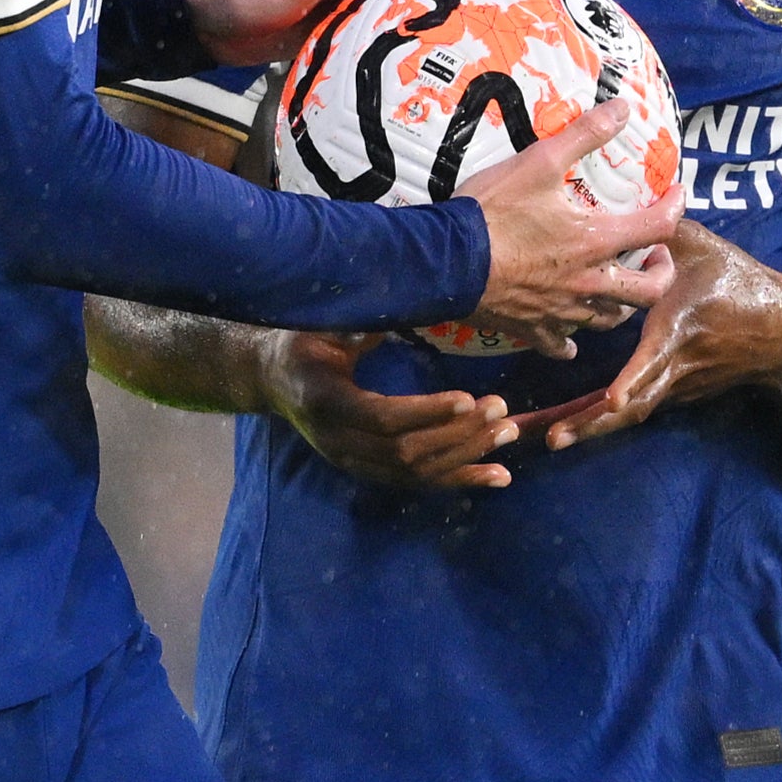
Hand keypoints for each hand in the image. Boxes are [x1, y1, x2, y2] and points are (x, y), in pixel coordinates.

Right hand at [255, 327, 524, 490]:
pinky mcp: (369, 471)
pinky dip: (461, 478)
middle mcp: (339, 441)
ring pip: (417, 471)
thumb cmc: (302, 341)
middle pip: (406, 451)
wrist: (272, 378)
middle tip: (502, 409)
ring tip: (509, 432)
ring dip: (467, 455)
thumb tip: (407, 299)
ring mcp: (354, 462)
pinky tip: (499, 476)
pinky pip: (419, 482)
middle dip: (458, 433)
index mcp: (326, 401)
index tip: (469, 398)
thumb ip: (361, 321)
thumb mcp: (323, 325)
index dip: (427, 412)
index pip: (382, 417)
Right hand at [457, 102, 680, 358]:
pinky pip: (561, 345)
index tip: (677, 195)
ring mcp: (562, 311)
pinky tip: (570, 337)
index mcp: (596, 241)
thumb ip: (585, 133)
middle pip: (649, 292)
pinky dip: (570, 342)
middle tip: (655, 256)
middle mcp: (589, 282)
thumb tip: (623, 106)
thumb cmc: (493, 211)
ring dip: (622, 305)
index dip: (676, 207)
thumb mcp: (540, 161)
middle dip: (661, 273)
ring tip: (618, 286)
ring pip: (609, 320)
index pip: (659, 227)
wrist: (445, 260)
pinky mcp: (533, 329)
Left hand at [547, 221, 781, 449]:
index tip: (613, 398)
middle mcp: (675, 368)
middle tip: (553, 440)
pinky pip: (640, 408)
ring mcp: (678, 387)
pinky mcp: (678, 393)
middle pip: (633, 407)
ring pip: (632, 414)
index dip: (634, 381)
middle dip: (592, 425)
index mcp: (678, 332)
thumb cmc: (741, 284)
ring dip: (591, 428)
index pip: (655, 361)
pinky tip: (573, 426)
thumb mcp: (705, 249)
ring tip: (551, 439)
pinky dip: (606, 421)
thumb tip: (629, 199)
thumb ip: (665, 228)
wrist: (781, 331)